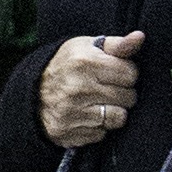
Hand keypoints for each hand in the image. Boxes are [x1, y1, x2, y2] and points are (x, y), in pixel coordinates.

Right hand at [38, 31, 144, 148]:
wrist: (31, 91)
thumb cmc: (67, 65)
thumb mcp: (88, 46)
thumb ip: (117, 44)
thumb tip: (140, 37)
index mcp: (85, 62)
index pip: (130, 73)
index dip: (127, 72)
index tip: (116, 72)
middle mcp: (78, 88)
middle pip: (128, 97)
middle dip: (123, 92)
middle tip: (109, 87)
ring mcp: (72, 113)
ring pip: (119, 118)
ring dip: (114, 111)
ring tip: (102, 101)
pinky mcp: (68, 132)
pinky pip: (102, 134)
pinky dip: (99, 126)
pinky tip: (88, 115)